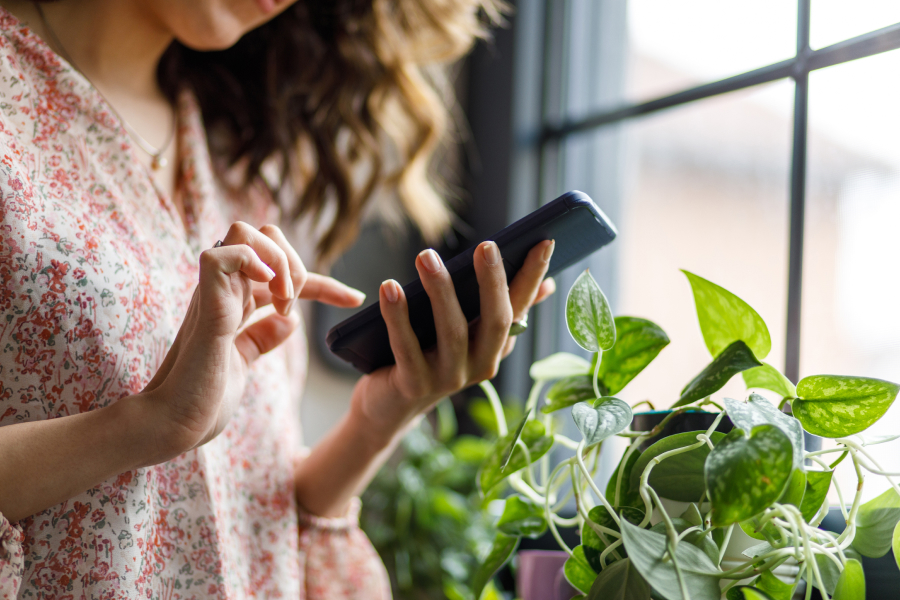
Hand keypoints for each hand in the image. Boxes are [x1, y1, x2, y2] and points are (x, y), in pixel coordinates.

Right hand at [137, 222, 363, 463]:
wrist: (171, 426)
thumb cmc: (201, 400)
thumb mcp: (241, 363)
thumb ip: (259, 339)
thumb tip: (288, 322)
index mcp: (234, 302)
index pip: (284, 274)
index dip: (324, 283)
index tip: (355, 299)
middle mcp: (223, 291)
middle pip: (265, 236)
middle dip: (296, 261)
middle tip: (294, 306)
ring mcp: (212, 295)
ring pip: (245, 232)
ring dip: (278, 260)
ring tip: (283, 302)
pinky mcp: (204, 307)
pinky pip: (220, 255)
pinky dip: (252, 262)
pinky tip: (268, 291)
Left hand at [350, 240, 555, 442]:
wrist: (390, 407)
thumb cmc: (430, 356)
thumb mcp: (468, 333)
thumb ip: (498, 307)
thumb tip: (547, 285)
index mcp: (496, 347)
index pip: (521, 307)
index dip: (534, 276)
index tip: (544, 242)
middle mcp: (481, 365)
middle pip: (495, 322)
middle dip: (494, 282)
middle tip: (486, 245)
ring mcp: (449, 378)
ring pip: (452, 332)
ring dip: (440, 290)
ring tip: (426, 256)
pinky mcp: (414, 385)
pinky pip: (407, 347)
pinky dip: (397, 316)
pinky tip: (389, 288)